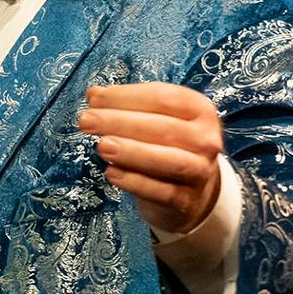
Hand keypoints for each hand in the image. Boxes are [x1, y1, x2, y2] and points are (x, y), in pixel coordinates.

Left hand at [78, 83, 223, 235]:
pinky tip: (111, 173)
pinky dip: (136, 182)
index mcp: (200, 110)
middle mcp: (206, 139)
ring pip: (169, 161)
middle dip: (120, 122)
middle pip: (163, 128)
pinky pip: (162, 192)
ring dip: (133, 152)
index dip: (126, 96)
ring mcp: (200, 171)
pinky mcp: (187, 200)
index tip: (94, 99)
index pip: (163, 98)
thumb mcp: (154, 118)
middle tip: (86, 120)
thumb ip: (126, 105)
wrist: (193, 190)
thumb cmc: (167, 144)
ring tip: (102, 146)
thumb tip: (94, 94)